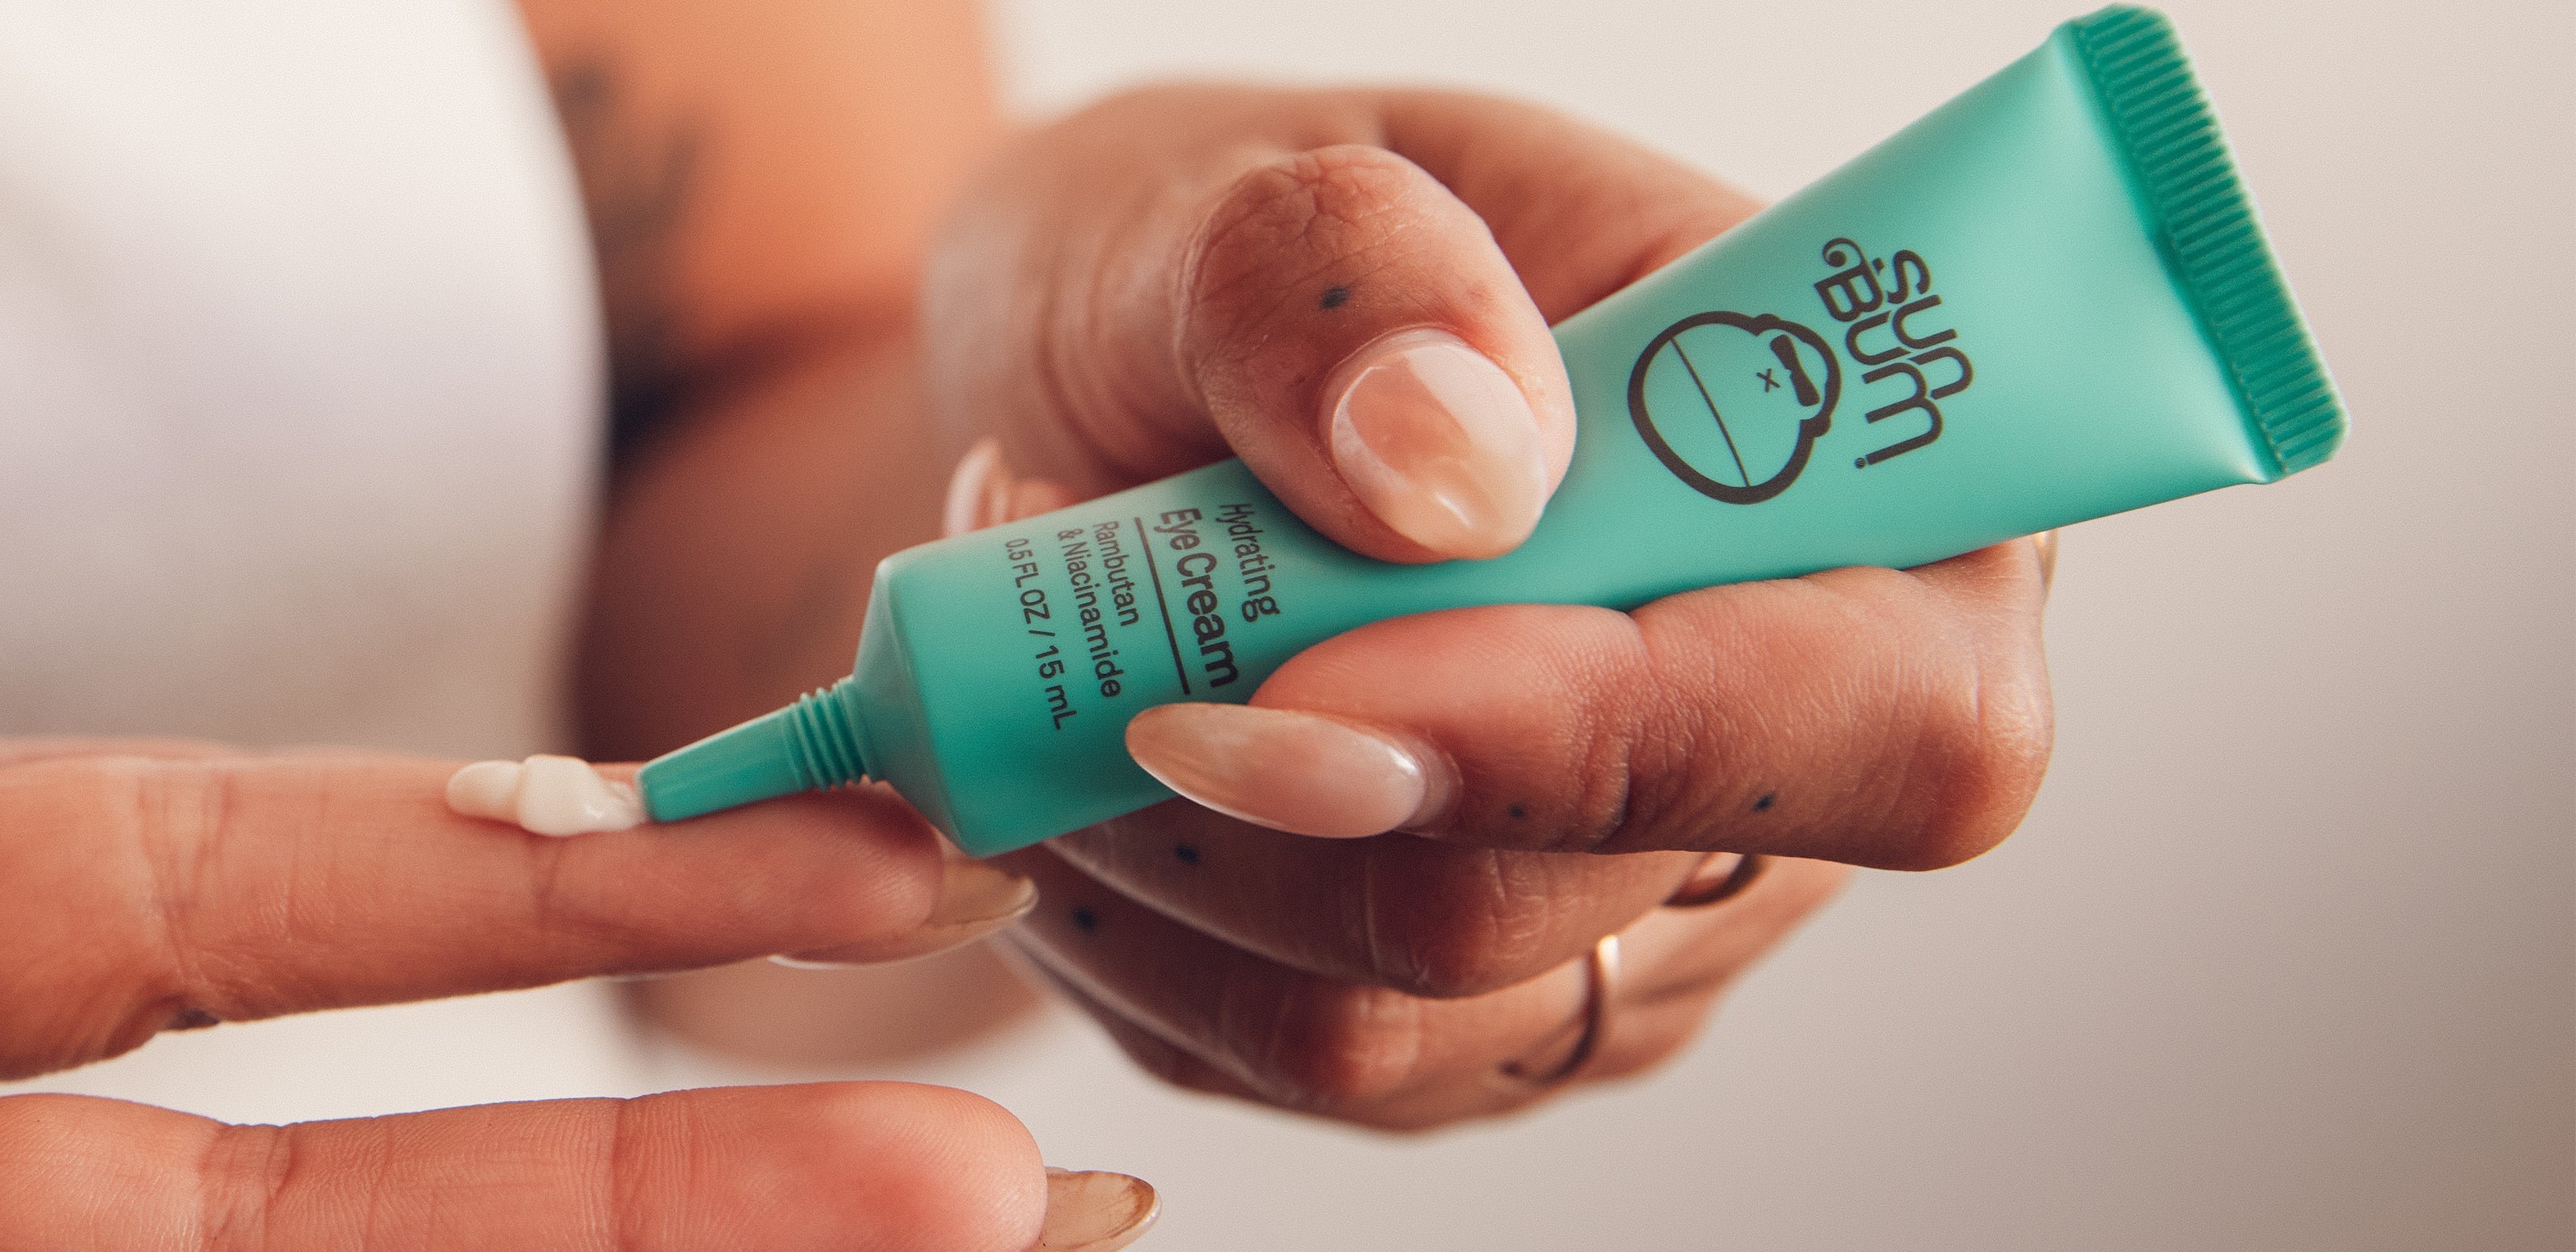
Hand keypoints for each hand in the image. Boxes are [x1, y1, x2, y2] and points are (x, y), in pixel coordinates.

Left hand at [926, 86, 2052, 1127]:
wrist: (1069, 399)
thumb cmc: (1213, 271)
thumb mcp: (1244, 180)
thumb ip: (1347, 282)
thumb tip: (1454, 461)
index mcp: (1865, 497)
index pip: (1895, 724)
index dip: (1614, 728)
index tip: (1311, 656)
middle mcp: (1783, 760)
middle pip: (1571, 896)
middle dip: (1265, 747)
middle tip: (1074, 533)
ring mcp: (1617, 928)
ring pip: (1381, 1010)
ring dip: (1146, 812)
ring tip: (1054, 586)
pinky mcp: (1439, 1034)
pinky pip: (1255, 1046)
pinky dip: (1106, 885)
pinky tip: (1069, 715)